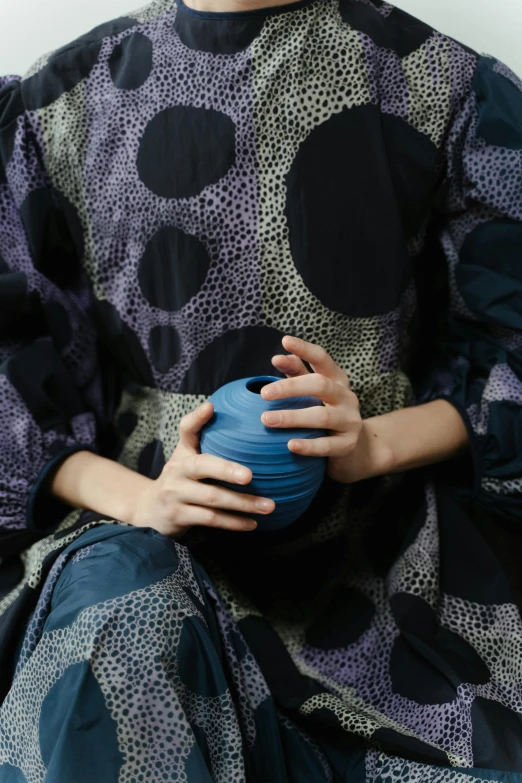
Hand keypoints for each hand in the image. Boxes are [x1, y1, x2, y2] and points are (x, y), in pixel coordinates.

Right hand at [130, 402, 274, 536]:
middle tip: (251, 476)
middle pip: (203, 466)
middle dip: (227, 470)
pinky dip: (233, 522)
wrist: (149, 510)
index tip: (211, 407)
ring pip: (212, 498)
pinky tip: (252, 523)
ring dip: (242, 503)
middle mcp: (176, 470)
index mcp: (182, 453)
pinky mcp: (179, 516)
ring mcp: (175, 494)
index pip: (186, 430)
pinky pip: (210, 519)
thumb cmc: (180, 481)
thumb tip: (240, 424)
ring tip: (268, 506)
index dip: (197, 418)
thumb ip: (207, 444)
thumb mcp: (187, 459)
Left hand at [260, 335, 393, 483]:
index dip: (305, 349)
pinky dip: (308, 445)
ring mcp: (350, 421)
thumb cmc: (324, 411)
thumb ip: (296, 374)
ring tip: (266, 419)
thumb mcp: (312, 391)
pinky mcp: (348, 444)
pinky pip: (327, 445)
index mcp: (337, 379)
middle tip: (264, 393)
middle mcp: (346, 397)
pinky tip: (290, 445)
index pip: (322, 358)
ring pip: (322, 416)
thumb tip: (278, 358)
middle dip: (290, 387)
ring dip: (292, 418)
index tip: (285, 341)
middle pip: (320, 385)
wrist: (352, 447)